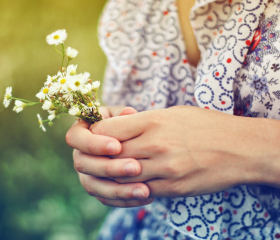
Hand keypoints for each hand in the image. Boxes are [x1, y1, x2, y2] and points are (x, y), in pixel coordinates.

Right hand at [66, 106, 153, 206]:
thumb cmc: (127, 123)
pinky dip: (125, 200)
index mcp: (81, 132)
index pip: (75, 138)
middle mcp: (79, 154)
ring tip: (144, 190)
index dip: (94, 144)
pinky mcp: (98, 189)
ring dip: (118, 190)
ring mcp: (86, 174)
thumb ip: (125, 116)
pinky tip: (146, 196)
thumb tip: (128, 113)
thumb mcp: (125, 115)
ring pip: (93, 186)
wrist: (134, 140)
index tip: (117, 146)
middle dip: (109, 168)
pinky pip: (106, 199)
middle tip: (135, 167)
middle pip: (83, 165)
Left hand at [90, 106, 268, 201]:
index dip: (96, 134)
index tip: (97, 136)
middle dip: (99, 157)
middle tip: (97, 157)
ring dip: (112, 175)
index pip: (107, 130)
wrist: (240, 148)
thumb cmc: (205, 125)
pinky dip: (129, 189)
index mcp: (153, 121)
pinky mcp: (172, 188)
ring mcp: (164, 169)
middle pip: (109, 155)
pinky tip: (130, 183)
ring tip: (111, 171)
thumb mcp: (172, 114)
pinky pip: (140, 192)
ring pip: (121, 177)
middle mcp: (155, 145)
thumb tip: (116, 127)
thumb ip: (142, 121)